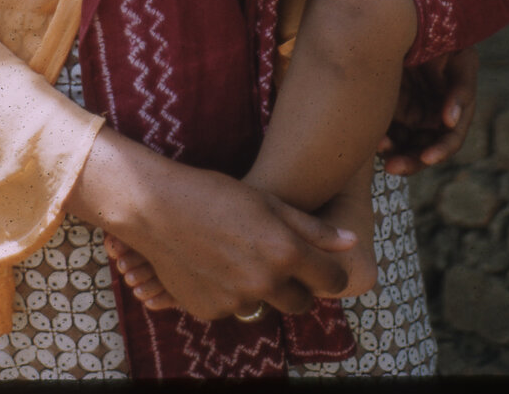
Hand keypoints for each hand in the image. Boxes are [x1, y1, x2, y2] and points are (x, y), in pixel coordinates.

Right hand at [67, 128, 355, 321]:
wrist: (157, 208)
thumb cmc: (215, 194)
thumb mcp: (268, 202)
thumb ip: (313, 228)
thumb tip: (352, 242)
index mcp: (285, 253)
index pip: (331, 281)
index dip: (331, 272)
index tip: (323, 265)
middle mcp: (265, 284)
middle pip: (300, 303)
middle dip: (297, 286)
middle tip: (278, 259)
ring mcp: (236, 302)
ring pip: (263, 304)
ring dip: (260, 289)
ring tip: (238, 254)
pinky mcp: (210, 312)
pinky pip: (232, 308)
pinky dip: (229, 292)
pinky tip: (214, 264)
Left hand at [378, 47, 477, 173]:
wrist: (417, 20)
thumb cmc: (447, 42)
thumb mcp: (462, 63)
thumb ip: (460, 92)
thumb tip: (450, 122)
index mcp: (452, 112)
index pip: (448, 141)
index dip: (440, 151)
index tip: (427, 158)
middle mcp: (431, 117)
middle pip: (423, 150)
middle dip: (410, 161)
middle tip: (393, 166)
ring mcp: (410, 113)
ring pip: (403, 145)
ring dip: (393, 152)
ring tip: (380, 147)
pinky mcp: (390, 106)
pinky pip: (386, 129)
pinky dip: (381, 136)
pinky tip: (374, 135)